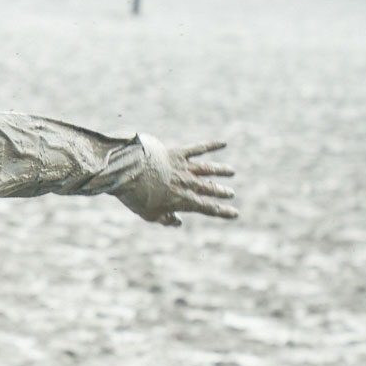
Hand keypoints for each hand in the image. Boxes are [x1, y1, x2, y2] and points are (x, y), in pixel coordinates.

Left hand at [117, 135, 236, 225]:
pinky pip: (198, 148)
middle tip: (231, 193)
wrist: (131, 174)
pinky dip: (212, 145)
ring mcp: (185, 168)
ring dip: (221, 170)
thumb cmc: (138, 197)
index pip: (209, 208)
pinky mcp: (178, 153)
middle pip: (211, 188)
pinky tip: (223, 143)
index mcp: (185, 201)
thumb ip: (166, 220)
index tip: (235, 213)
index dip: (223, 211)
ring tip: (231, 171)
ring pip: (209, 169)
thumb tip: (178, 222)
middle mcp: (190, 184)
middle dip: (222, 191)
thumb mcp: (150, 215)